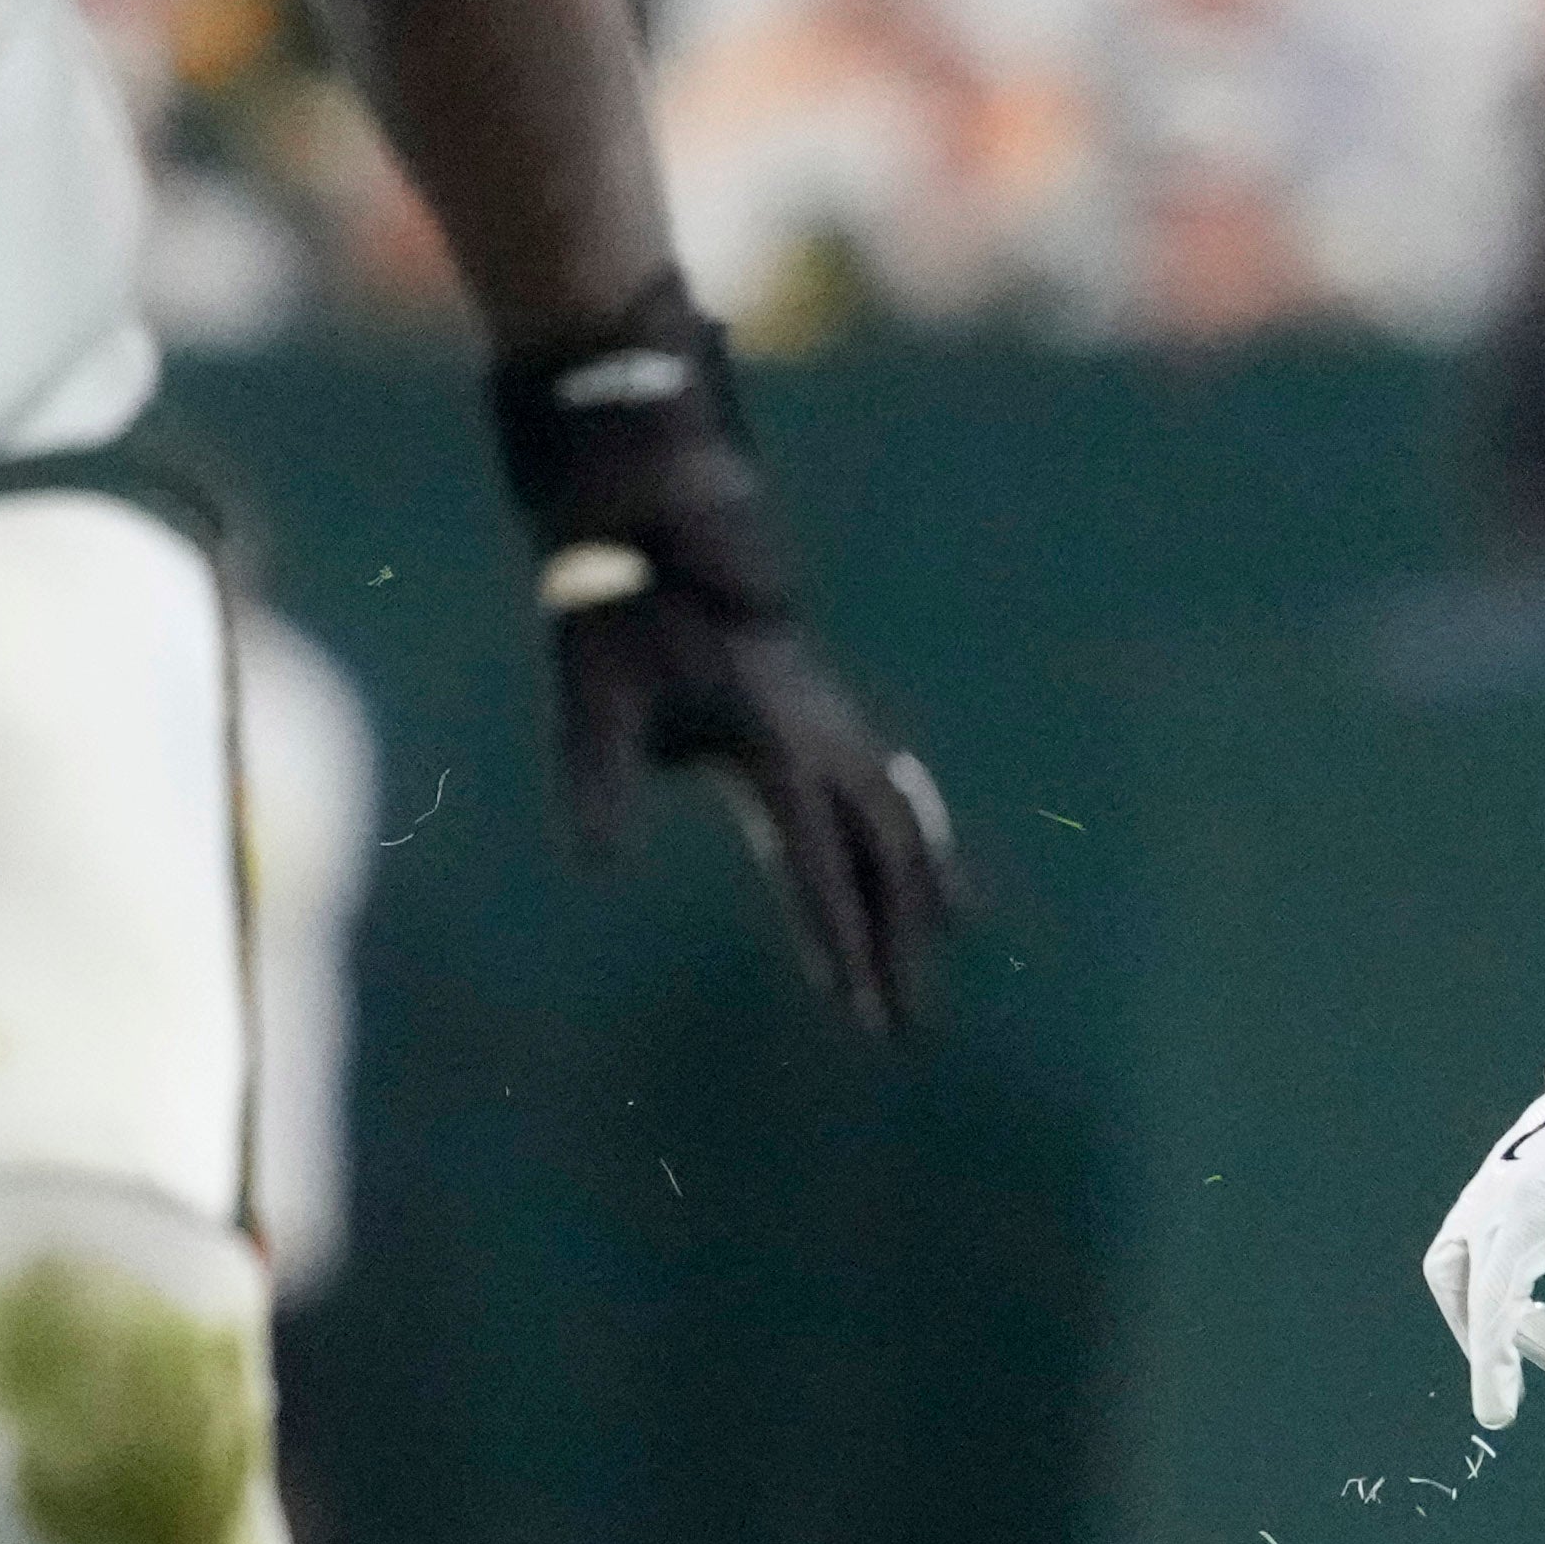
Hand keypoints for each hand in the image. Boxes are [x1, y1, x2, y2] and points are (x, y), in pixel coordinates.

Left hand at [488, 279, 969, 1032]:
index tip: (854, 1004)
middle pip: (881, 854)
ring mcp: (834, 721)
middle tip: (904, 1026)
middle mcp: (821, 736)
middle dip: (897, 941)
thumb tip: (598, 866)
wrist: (652, 517)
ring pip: (899, 817)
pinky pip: (890, 786)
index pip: (814, 859)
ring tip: (952, 942)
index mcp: (773, 741)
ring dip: (921, 889)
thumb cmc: (614, 607)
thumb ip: (597, 781)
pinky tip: (926, 860)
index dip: (837, 934)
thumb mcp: (592, 694)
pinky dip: (917, 833)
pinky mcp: (825, 712)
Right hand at [1424, 1001, 1544, 1430]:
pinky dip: (1499, 1283)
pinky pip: (1478, 1244)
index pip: (1495, 1306)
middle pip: (1465, 1290)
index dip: (1495, 1369)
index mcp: (1526, 1205)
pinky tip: (1543, 1302)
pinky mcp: (1505, 1177)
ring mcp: (1492, 1182)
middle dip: (1500, 1343)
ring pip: (1459, 1267)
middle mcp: (1494, 1194)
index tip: (1499, 1419)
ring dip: (1491, 1313)